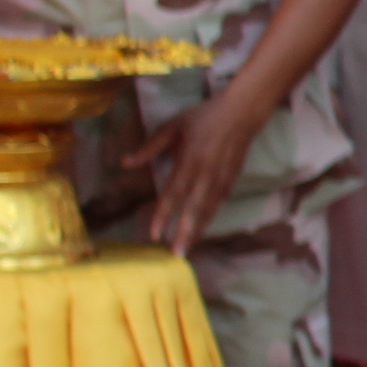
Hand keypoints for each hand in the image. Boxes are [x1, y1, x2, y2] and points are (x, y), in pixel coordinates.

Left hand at [126, 91, 262, 253]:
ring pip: (209, 209)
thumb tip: (124, 162)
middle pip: (194, 209)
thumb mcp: (173, 126)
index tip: (154, 234)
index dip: (164, 215)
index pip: (174, 194)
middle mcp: (207, 174)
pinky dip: (211, 217)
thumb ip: (150, 147)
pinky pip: (220, 203)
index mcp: (190, 161)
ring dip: (199, 230)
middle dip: (186, 232)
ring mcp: (222, 178)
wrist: (242, 112)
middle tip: (177, 254)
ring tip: (189, 248)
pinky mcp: (233, 179)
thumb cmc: (203, 117)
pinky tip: (203, 228)